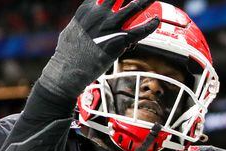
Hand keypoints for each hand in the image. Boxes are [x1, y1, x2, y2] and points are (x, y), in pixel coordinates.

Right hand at [41, 0, 158, 97]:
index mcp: (87, 10)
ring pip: (134, 8)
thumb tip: (86, 20)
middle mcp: (100, 14)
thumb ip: (83, 21)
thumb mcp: (72, 29)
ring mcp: (111, 26)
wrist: (69, 69)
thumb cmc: (69, 53)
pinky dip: (150, 25)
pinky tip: (156, 21)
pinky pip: (140, 30)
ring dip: (145, 1)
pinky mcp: (120, 40)